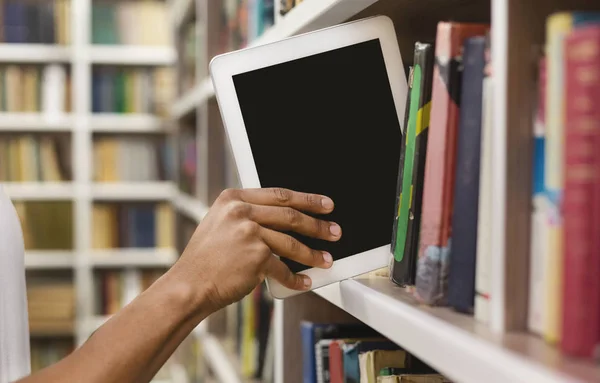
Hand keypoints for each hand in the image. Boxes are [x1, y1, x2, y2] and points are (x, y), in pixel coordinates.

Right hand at [173, 187, 341, 312]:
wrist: (189, 285)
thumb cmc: (205, 259)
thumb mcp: (220, 223)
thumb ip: (246, 214)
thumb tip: (281, 217)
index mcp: (233, 198)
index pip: (279, 195)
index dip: (307, 199)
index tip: (324, 204)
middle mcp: (241, 212)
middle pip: (290, 215)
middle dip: (317, 225)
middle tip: (334, 231)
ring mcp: (249, 233)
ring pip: (291, 243)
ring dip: (312, 253)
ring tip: (325, 259)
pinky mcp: (255, 257)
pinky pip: (283, 268)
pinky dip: (295, 278)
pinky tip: (304, 281)